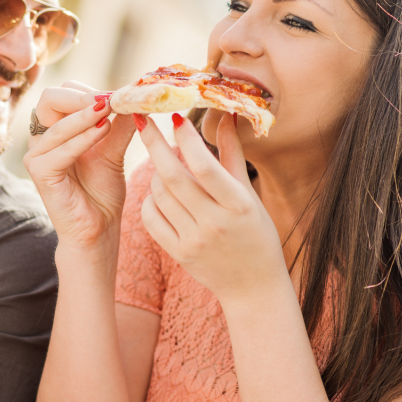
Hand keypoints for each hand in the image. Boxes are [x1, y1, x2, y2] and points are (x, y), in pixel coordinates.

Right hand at [22, 82, 135, 252]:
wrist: (99, 228)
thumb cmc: (102, 191)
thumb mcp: (114, 149)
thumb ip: (120, 124)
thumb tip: (134, 95)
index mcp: (56, 128)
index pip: (64, 93)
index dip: (89, 90)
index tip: (118, 94)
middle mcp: (41, 138)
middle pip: (50, 98)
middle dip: (81, 96)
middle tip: (110, 99)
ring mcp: (36, 155)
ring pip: (57, 122)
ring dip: (86, 115)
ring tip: (111, 110)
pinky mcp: (39, 173)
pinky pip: (60, 149)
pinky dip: (83, 138)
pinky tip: (104, 130)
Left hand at [135, 113, 286, 301]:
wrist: (253, 286)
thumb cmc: (256, 233)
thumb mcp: (249, 195)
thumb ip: (233, 155)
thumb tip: (226, 115)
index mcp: (238, 205)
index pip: (205, 166)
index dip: (186, 140)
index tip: (176, 117)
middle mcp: (214, 223)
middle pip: (172, 177)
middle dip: (154, 144)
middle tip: (145, 121)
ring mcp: (193, 241)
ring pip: (158, 194)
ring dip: (156, 172)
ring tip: (166, 164)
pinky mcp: (177, 253)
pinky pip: (150, 217)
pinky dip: (150, 199)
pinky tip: (160, 192)